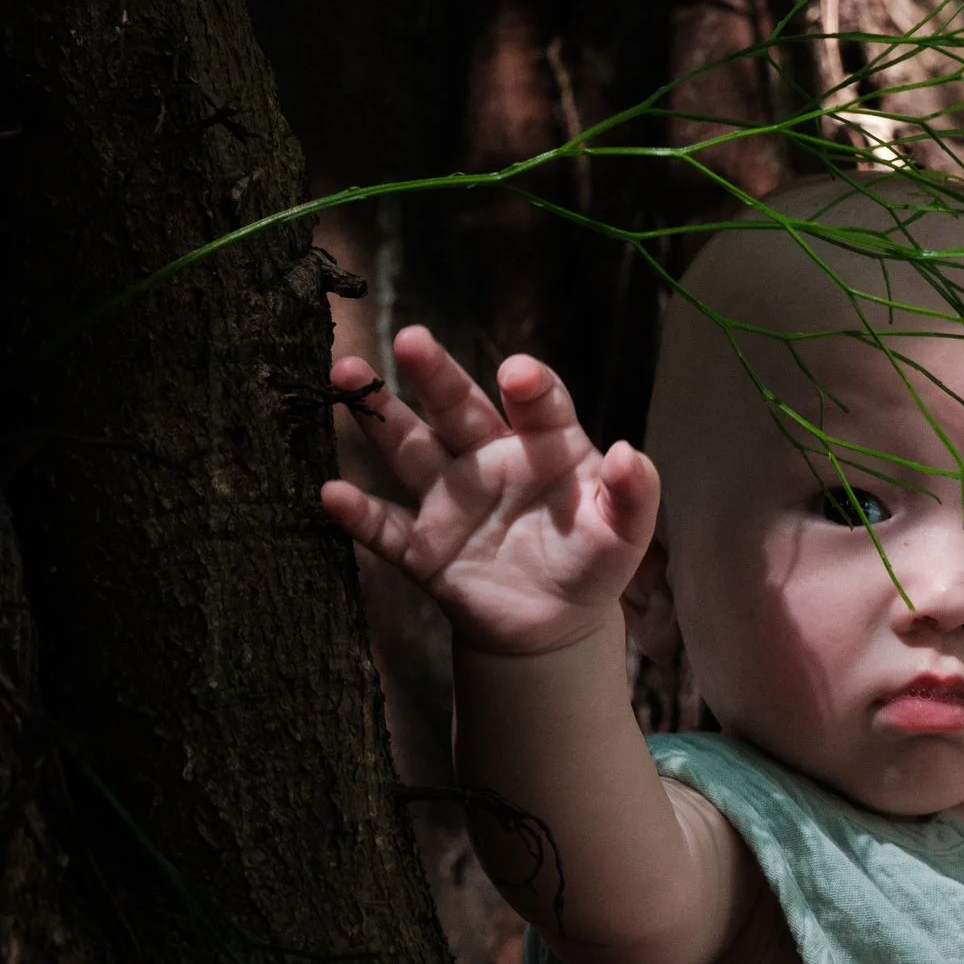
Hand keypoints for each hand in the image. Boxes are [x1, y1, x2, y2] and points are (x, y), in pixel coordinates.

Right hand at [321, 326, 659, 654]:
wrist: (553, 625)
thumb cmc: (590, 560)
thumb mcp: (623, 534)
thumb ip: (632, 496)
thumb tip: (630, 455)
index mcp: (543, 445)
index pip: (536, 404)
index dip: (529, 387)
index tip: (518, 375)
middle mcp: (488, 459)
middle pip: (459, 407)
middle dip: (435, 373)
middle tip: (412, 338)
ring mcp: (451, 499)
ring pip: (410, 449)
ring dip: (378, 416)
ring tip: (346, 373)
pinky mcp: (424, 548)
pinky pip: (387, 529)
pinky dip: (359, 515)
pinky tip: (330, 493)